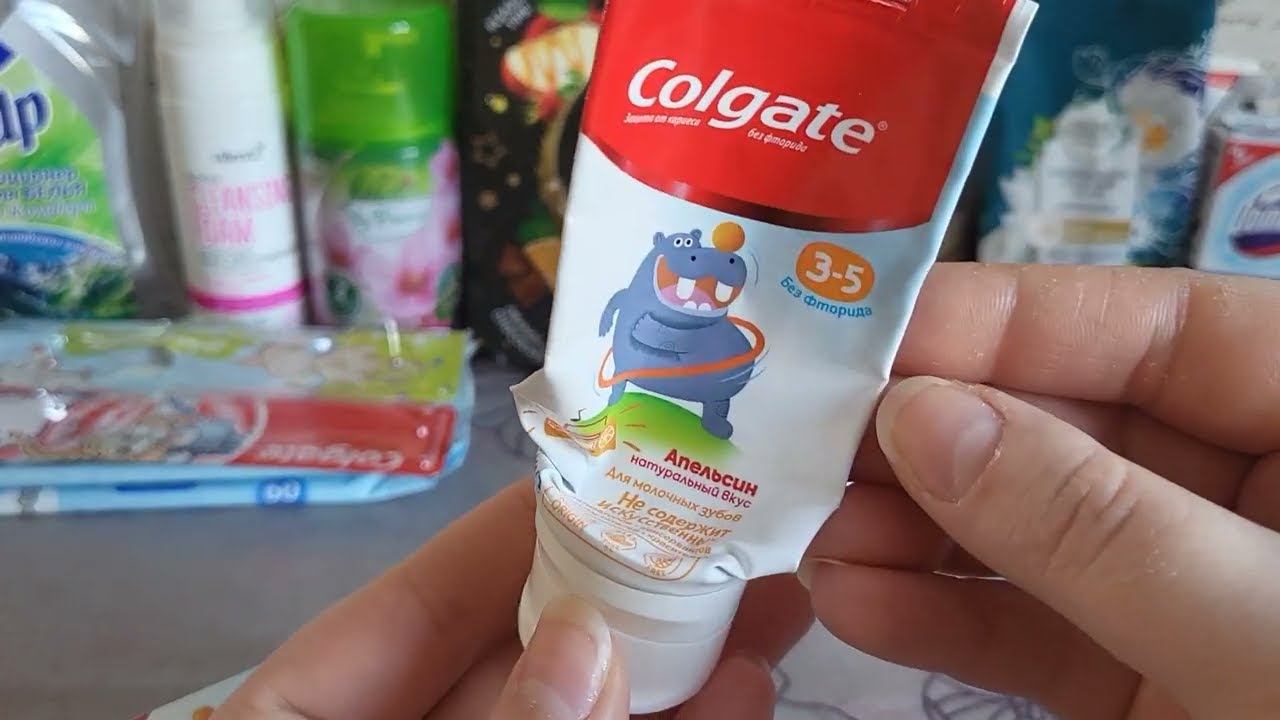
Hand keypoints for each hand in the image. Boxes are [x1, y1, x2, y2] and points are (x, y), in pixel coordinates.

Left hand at [212, 483, 811, 719]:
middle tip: (734, 524)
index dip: (517, 528)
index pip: (416, 598)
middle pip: (523, 653)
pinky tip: (742, 698)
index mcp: (308, 710)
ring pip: (586, 717)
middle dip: (633, 592)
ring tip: (772, 601)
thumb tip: (586, 638)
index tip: (614, 456)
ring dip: (680, 669)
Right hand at [804, 264, 1279, 719]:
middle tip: (803, 437)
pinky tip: (856, 601)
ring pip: (1035, 533)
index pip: (1158, 331)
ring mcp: (1193, 594)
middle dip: (933, 438)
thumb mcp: (1257, 623)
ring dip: (913, 531)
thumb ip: (1093, 523)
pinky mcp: (1148, 683)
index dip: (1005, 319)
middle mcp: (1249, 493)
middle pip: (1071, 428)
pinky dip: (944, 620)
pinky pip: (1036, 633)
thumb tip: (918, 418)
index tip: (860, 329)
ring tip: (809, 527)